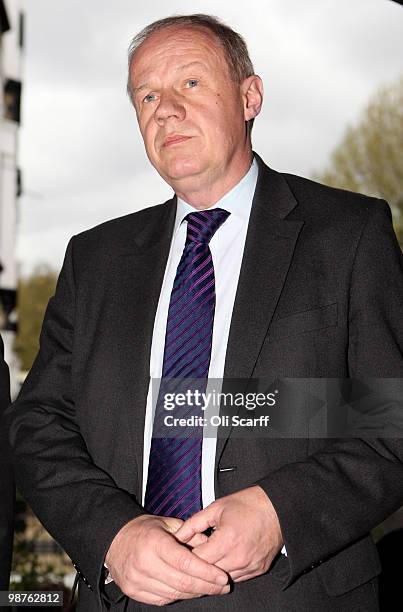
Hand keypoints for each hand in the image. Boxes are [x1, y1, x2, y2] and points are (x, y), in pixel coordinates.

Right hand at [105, 514, 229, 605]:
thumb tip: (209, 544)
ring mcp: (137, 580)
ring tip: (210, 587)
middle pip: (182, 582)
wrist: (115, 539)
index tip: (222, 576)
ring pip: (174, 593)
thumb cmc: (143, 530)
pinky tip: (190, 590)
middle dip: (207, 586)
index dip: (206, 572)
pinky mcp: (134, 591)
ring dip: (195, 592)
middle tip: (223, 585)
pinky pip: (163, 599)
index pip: (185, 563)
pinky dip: (179, 596)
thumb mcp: (167, 523)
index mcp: (154, 542)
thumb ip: (189, 533)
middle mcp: (144, 562)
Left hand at [175, 486, 282, 582]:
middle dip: (197, 567)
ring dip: (212, 572)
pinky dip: (227, 572)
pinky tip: (223, 561)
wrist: (277, 507)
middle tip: (191, 558)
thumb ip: (194, 524)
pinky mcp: (259, 570)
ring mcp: (250, 566)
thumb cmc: (248, 504)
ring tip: (208, 559)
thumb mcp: (216, 508)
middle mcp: (239, 557)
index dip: (186, 557)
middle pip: (208, 574)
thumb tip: (178, 536)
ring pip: (222, 580)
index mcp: (227, 540)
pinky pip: (237, 578)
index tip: (181, 553)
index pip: (197, 561)